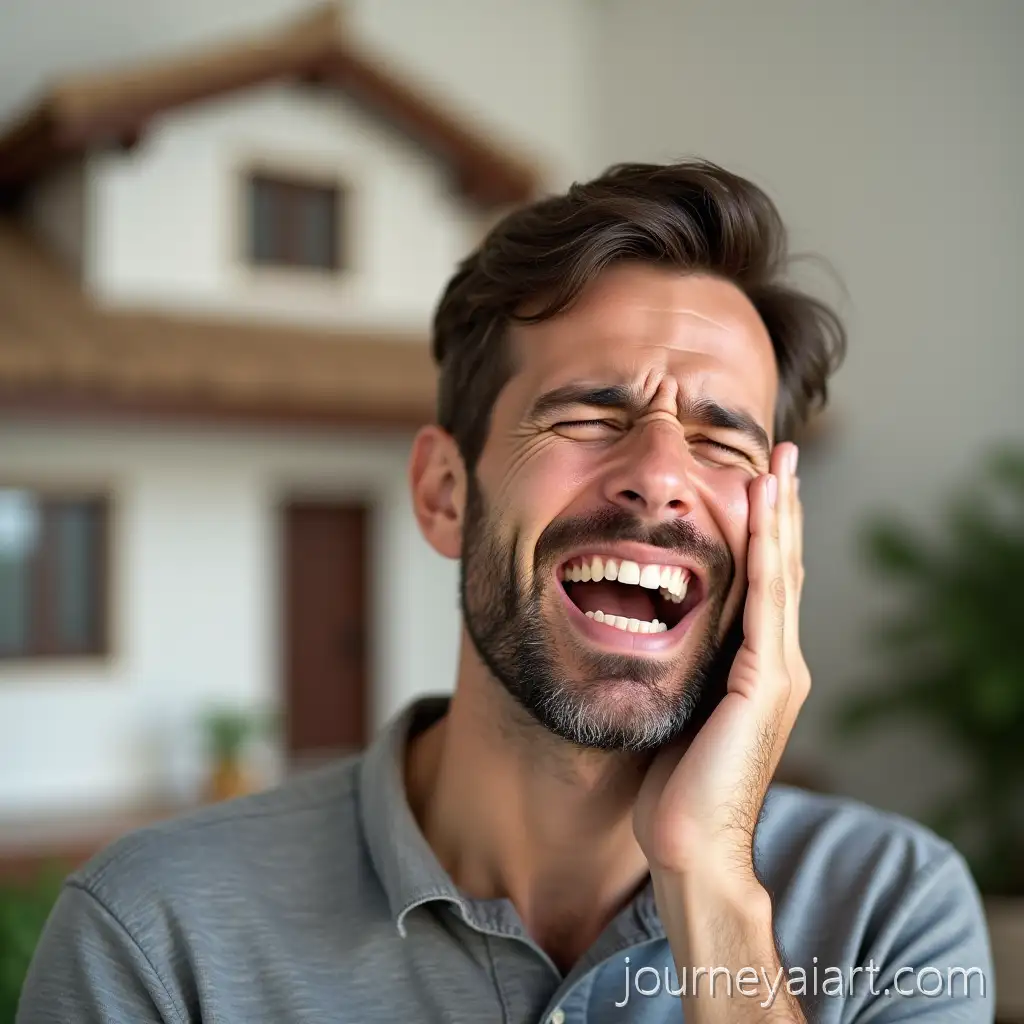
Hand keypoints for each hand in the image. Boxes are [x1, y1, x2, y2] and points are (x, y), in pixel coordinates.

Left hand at [634, 440, 809, 876]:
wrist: (688, 846)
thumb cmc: (675, 784)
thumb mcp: (680, 708)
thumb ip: (684, 668)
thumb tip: (656, 631)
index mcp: (756, 667)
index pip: (765, 583)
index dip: (765, 532)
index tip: (757, 482)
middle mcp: (776, 663)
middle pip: (783, 568)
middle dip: (781, 509)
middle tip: (780, 454)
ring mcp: (777, 672)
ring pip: (781, 575)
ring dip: (779, 515)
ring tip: (778, 463)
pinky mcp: (764, 683)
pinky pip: (765, 602)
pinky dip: (766, 552)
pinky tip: (762, 511)